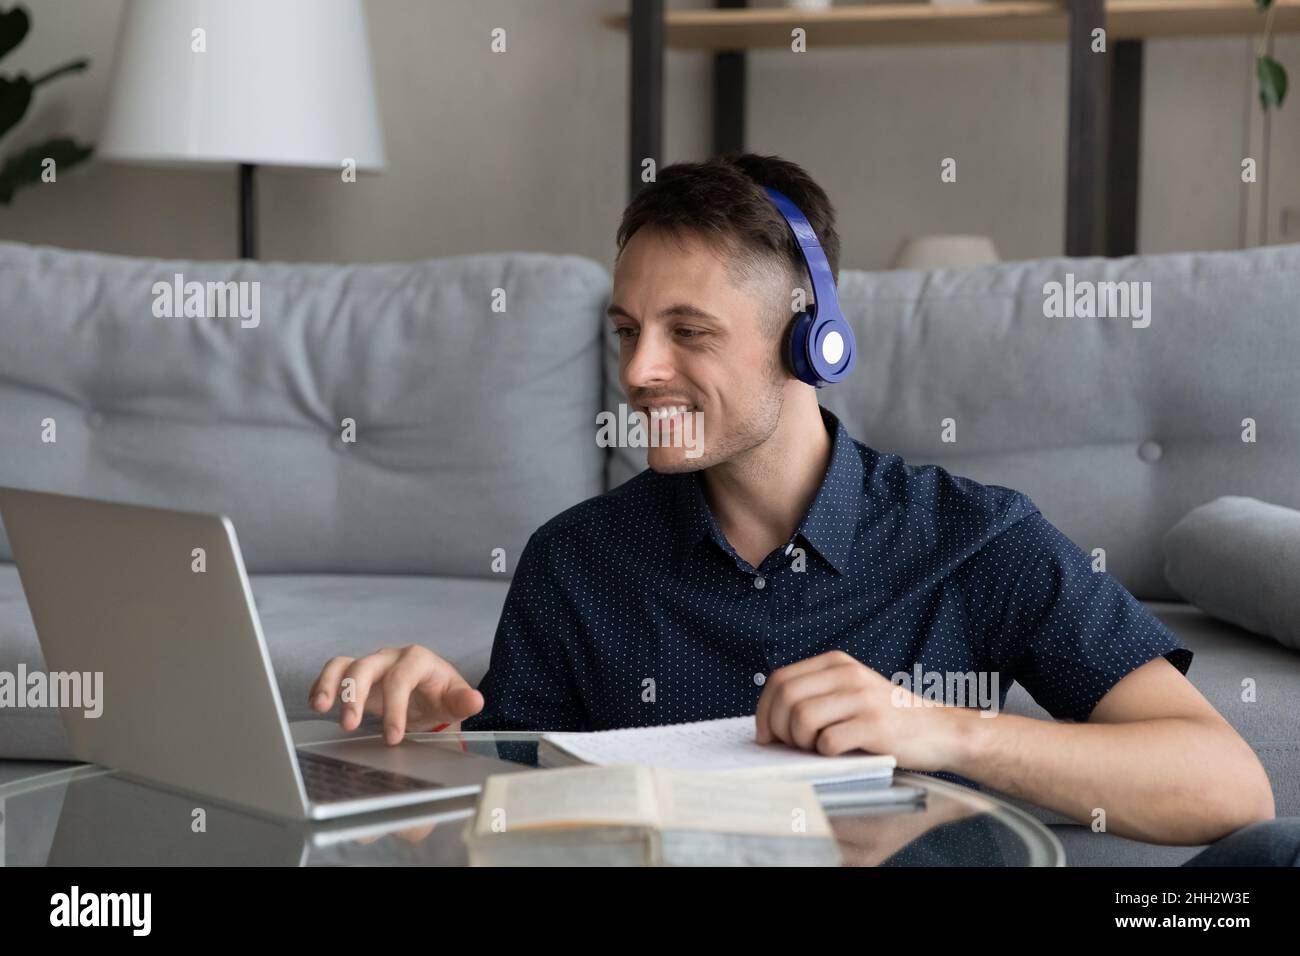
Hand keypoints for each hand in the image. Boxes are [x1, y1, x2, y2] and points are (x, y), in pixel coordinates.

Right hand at [308, 645, 483, 744]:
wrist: (430, 695)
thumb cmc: (441, 696)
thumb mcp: (454, 701)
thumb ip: (463, 702)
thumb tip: (476, 701)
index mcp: (418, 660)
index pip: (401, 679)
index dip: (395, 708)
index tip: (393, 738)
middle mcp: (391, 657)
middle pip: (367, 666)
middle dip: (356, 695)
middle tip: (350, 725)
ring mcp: (372, 664)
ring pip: (344, 665)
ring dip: (331, 685)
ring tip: (321, 708)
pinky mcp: (355, 674)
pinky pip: (334, 671)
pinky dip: (322, 685)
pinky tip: (317, 704)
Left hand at [754, 650, 973, 771]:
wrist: (940, 730)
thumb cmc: (889, 718)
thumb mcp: (851, 691)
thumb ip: (816, 695)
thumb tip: (769, 721)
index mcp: (836, 663)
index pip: (780, 680)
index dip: (765, 710)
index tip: (766, 734)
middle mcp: (847, 675)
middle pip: (786, 698)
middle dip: (778, 729)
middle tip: (790, 747)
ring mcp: (861, 698)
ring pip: (802, 720)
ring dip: (801, 743)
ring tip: (817, 749)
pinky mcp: (874, 726)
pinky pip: (828, 742)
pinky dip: (825, 755)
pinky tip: (840, 754)